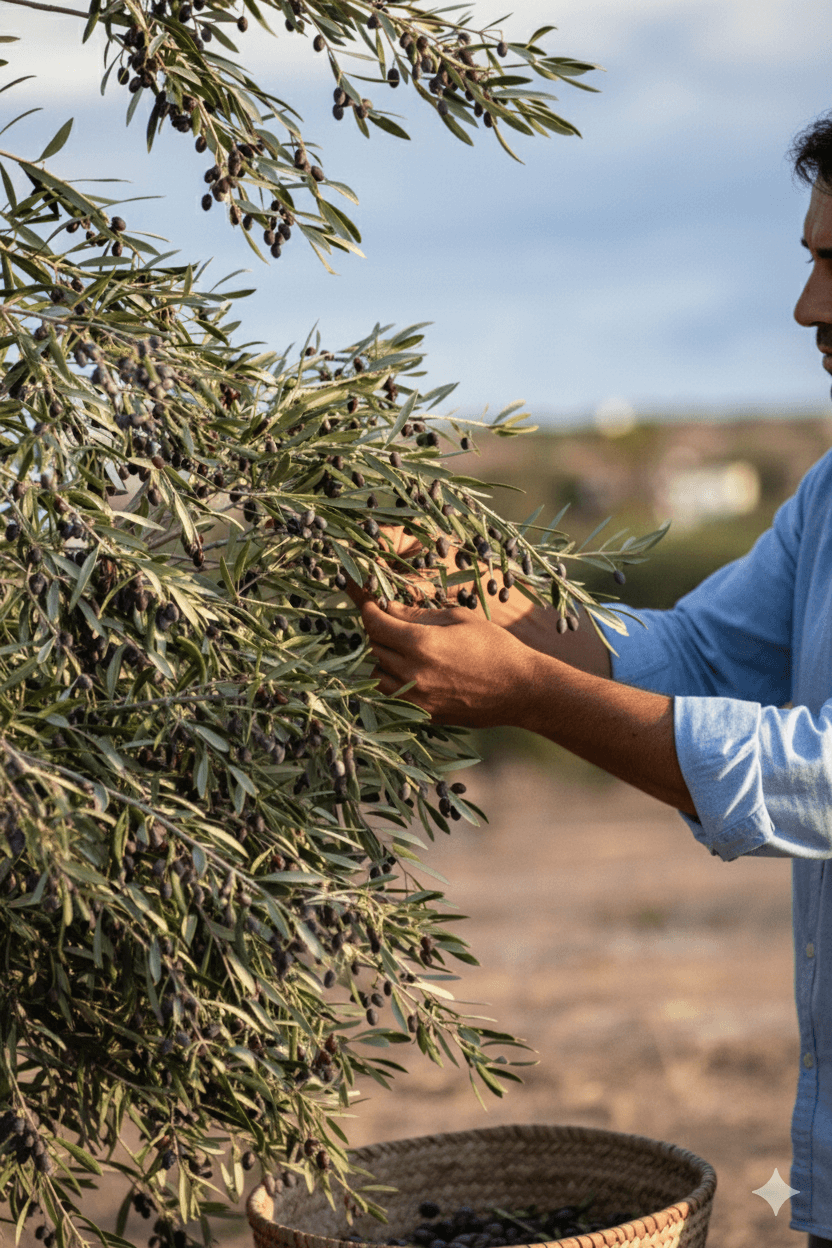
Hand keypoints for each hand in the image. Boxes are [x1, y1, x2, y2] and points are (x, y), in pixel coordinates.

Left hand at [358, 597, 539, 727]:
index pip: (376, 625)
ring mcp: (417, 698)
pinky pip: (393, 697)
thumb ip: (418, 614)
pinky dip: (394, 683)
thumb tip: (389, 609)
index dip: (370, 612)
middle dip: (379, 633)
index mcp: (421, 644)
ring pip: (377, 677)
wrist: (521, 690)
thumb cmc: (495, 646)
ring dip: (383, 661)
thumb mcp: (459, 618)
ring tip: (402, 651)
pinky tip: (412, 673)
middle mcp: (413, 673)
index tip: (373, 606)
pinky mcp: (425, 715)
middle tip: (393, 625)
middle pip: (374, 649)